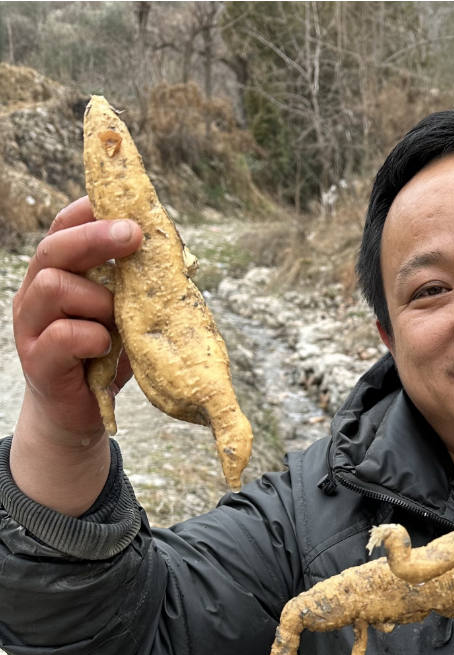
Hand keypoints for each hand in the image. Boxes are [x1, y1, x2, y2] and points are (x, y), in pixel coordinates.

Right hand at [12, 196, 141, 442]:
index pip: (63, 228)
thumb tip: (183, 259)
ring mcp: (32, 325)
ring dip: (97, 299)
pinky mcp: (39, 359)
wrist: (79, 412)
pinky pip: (64, 334)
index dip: (89, 212)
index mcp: (59, 274)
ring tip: (117, 323)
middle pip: (55, 249)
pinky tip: (107, 348)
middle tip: (134, 235)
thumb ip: (137, 287)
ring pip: (56, 287)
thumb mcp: (126, 315)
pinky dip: (93, 337)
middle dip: (96, 238)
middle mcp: (37, 292)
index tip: (123, 205)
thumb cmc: (106, 356)